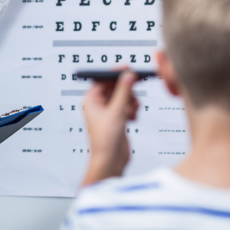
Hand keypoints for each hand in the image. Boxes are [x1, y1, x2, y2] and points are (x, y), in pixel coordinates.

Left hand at [82, 71, 138, 185]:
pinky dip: (132, 109)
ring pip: (123, 97)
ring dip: (131, 101)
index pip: (103, 79)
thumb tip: (128, 75)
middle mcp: (98, 106)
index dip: (116, 73)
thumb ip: (123, 92)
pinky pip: (127, 107)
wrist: (110, 161)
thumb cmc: (105, 141)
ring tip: (133, 110)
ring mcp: (108, 112)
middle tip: (137, 84)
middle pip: (115, 87)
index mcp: (91, 101)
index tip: (128, 68)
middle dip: (126, 90)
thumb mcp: (116, 112)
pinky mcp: (117, 119)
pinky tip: (132, 118)